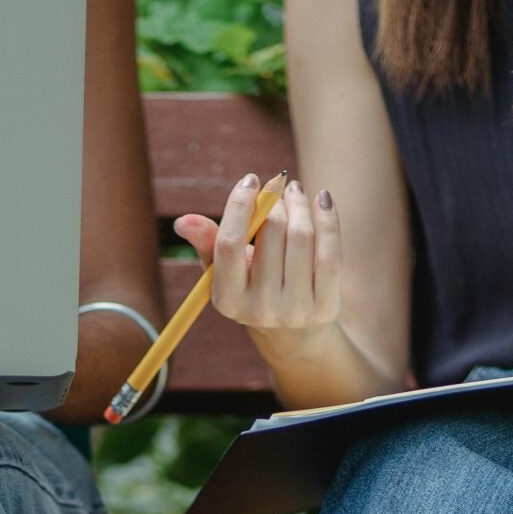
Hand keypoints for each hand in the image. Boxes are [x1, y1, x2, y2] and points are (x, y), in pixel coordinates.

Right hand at [173, 176, 342, 339]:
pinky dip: (328, 219)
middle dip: (276, 200)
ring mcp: (295, 310)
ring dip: (300, 204)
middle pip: (272, 233)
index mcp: (227, 299)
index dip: (240, 205)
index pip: (229, 243)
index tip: (251, 179)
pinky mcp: (326, 307)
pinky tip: (323, 201)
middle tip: (279, 186)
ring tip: (297, 192)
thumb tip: (183, 221)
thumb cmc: (253, 288)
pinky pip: (330, 252)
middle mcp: (260, 309)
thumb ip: (208, 243)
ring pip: (302, 237)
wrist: (293, 334)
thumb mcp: (225, 272)